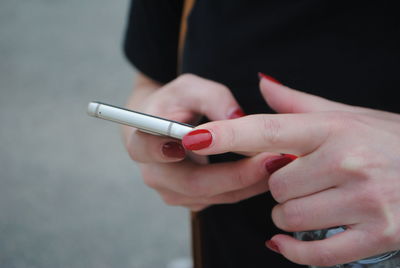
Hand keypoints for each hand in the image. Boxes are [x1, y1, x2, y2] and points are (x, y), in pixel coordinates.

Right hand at [125, 73, 274, 210]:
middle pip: (193, 183)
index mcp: (141, 141)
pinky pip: (221, 198)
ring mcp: (172, 191)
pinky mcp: (190, 199)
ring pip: (213, 195)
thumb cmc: (175, 104)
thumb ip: (211, 97)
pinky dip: (246, 186)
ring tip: (280, 164)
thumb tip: (237, 117)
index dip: (165, 151)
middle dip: (236, 174)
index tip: (194, 145)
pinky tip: (266, 171)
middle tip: (272, 160)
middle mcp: (154, 173)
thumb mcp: (190, 88)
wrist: (164, 126)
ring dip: (248, 183)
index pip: (146, 150)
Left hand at [182, 75, 399, 265]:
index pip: (268, 130)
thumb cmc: (389, 140)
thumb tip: (262, 84)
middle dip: (277, 185)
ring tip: (313, 200)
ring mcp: (364, 201)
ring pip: (287, 216)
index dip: (228, 134)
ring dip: (287, 214)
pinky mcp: (376, 234)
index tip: (197, 138)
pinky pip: (313, 251)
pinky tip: (290, 239)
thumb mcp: (347, 115)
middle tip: (301, 177)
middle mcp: (348, 162)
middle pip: (273, 184)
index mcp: (334, 129)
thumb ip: (298, 104)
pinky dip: (294, 248)